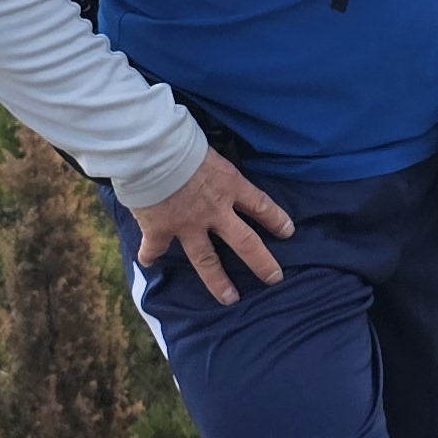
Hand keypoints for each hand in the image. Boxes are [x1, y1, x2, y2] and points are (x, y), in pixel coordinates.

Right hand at [131, 149, 294, 304]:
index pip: (261, 205)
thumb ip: (213, 165)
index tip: (288, 232)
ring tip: (229, 298)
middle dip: (262, 263)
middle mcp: (214, 211)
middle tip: (274, 278)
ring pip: (207, 260)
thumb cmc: (180, 140)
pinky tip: (149, 263)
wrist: (152, 151)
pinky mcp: (161, 230)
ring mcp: (188, 224)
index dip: (276, 219)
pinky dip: (150, 255)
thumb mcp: (209, 149)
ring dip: (218, 281)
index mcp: (230, 185)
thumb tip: (209, 165)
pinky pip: (155, 249)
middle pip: (245, 242)